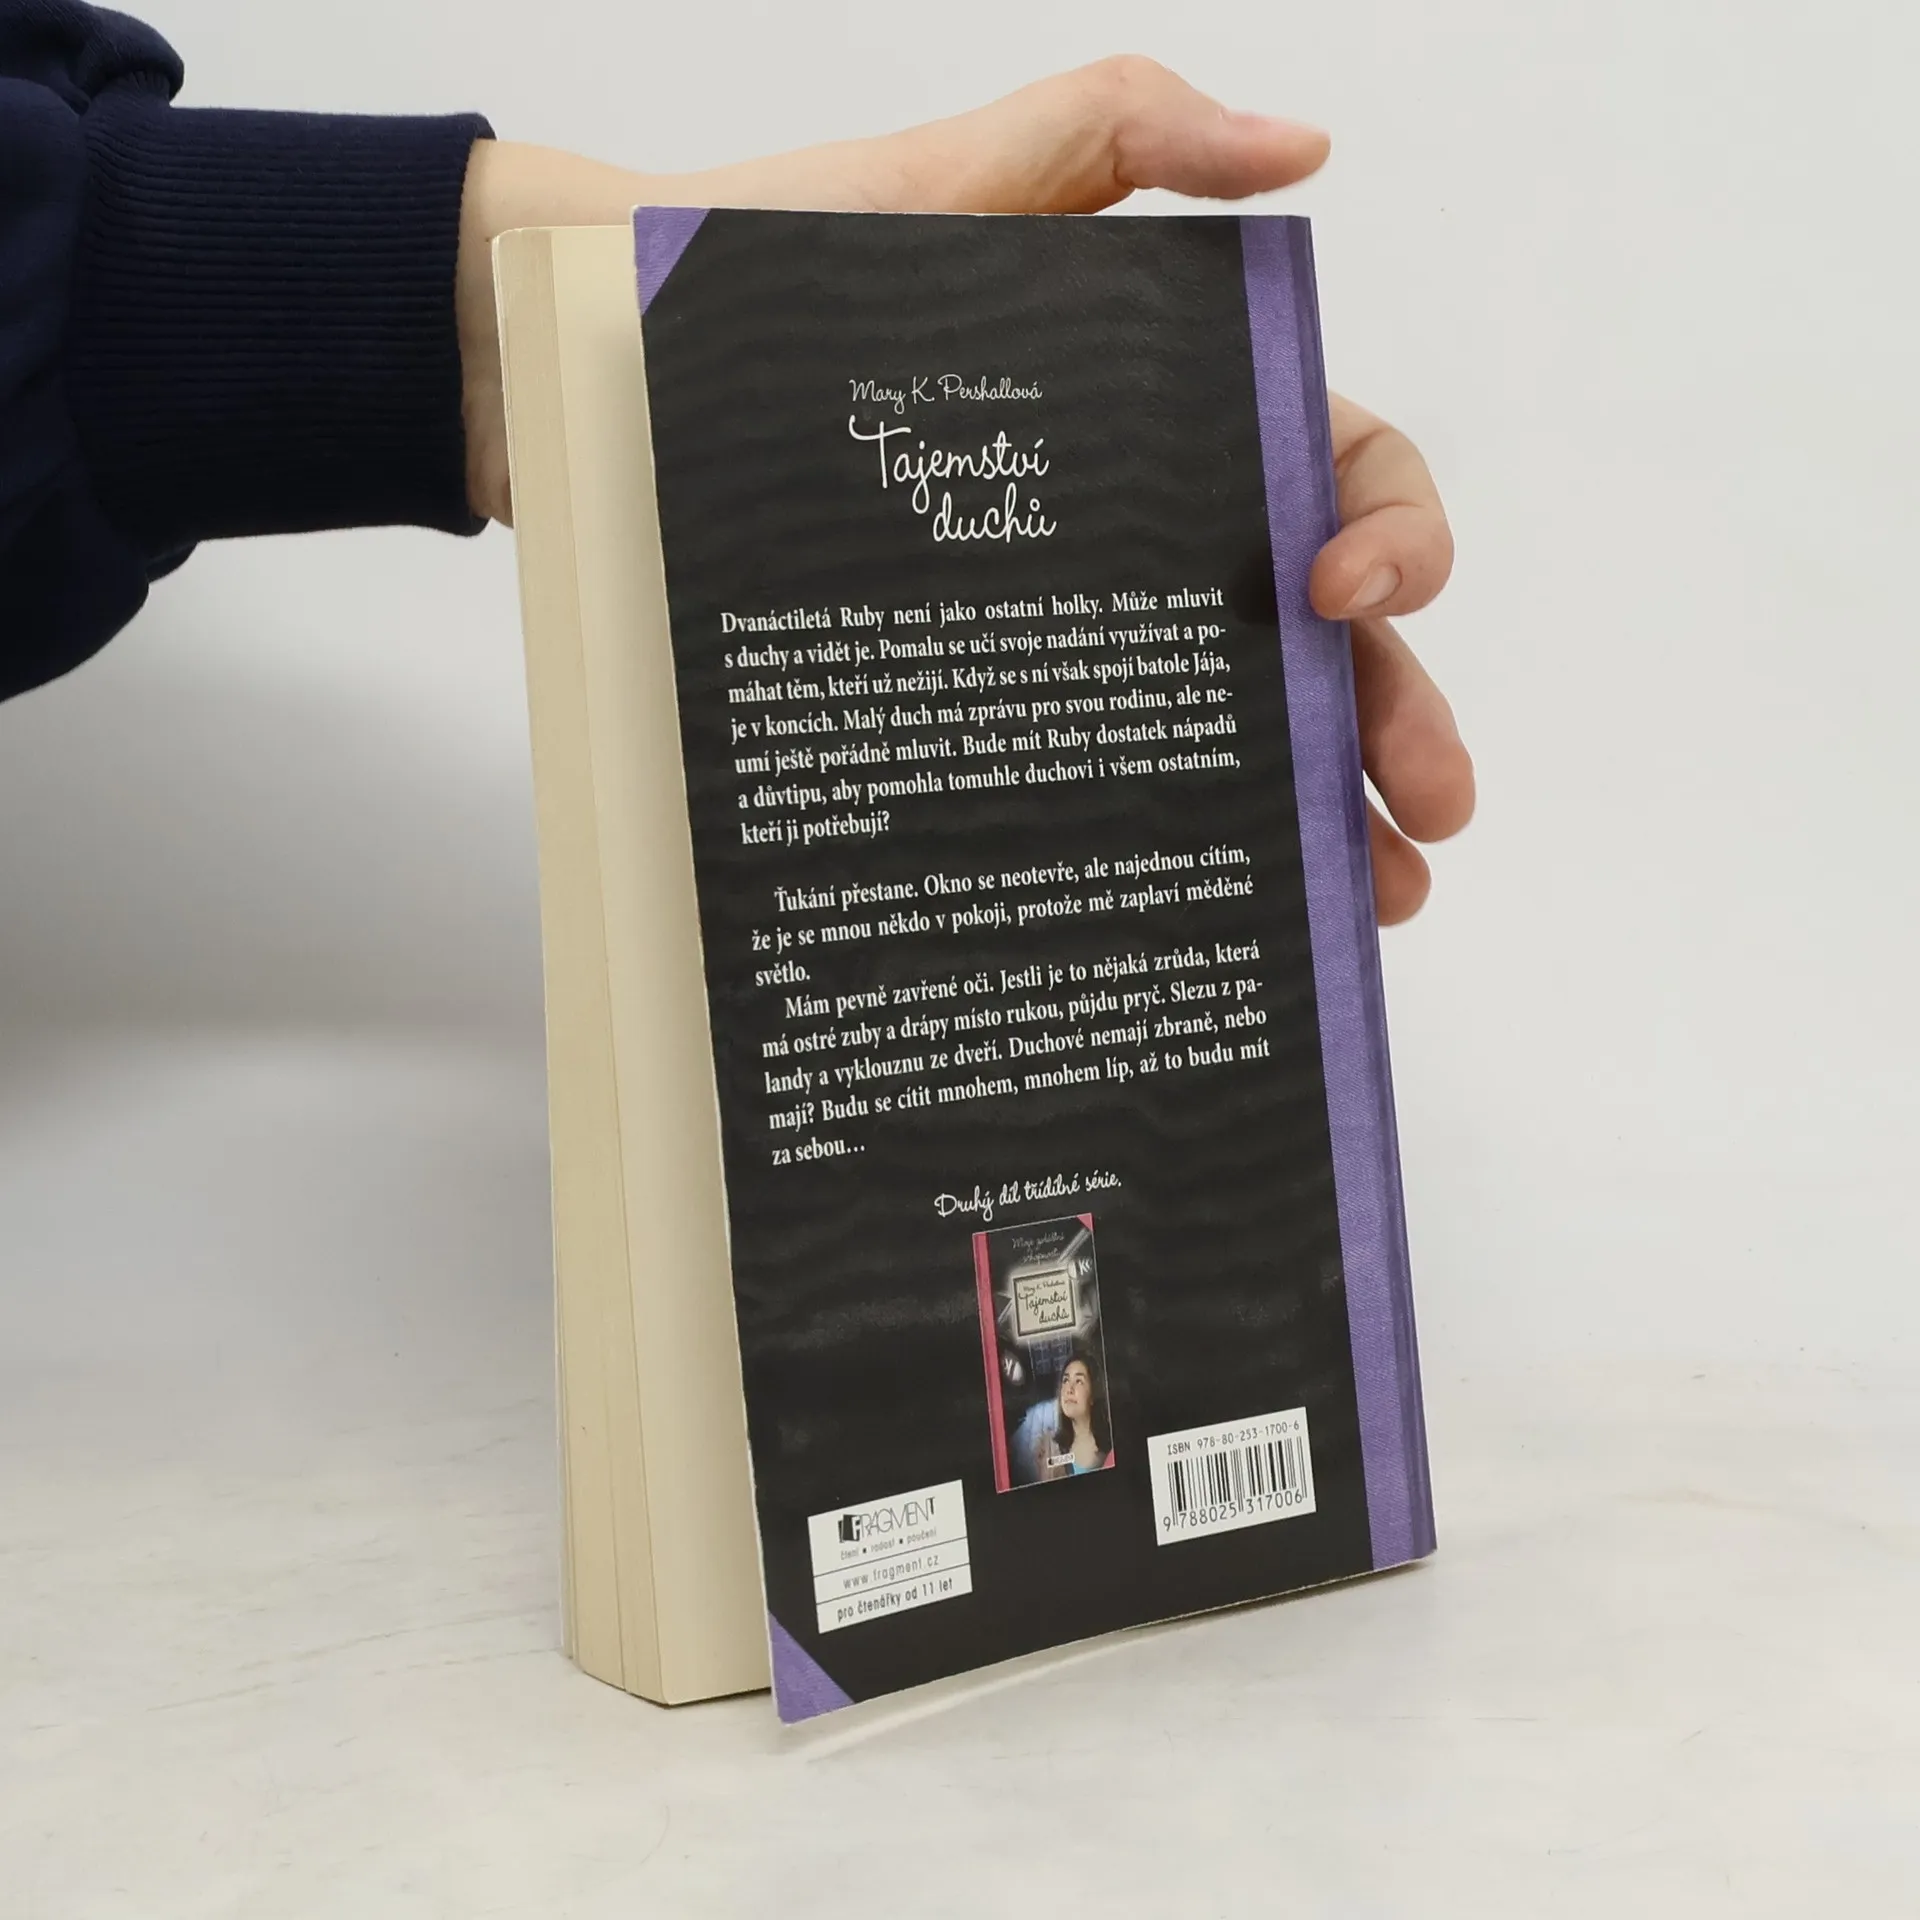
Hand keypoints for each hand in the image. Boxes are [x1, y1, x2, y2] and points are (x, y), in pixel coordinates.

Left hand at [456, 58, 1471, 921]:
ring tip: (1371, 898)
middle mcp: (1143, 536)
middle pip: (1311, 639)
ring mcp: (1070, 630)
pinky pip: (1105, 782)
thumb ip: (1125, 131)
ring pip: (1230, 733)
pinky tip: (1222, 909)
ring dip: (1322, 817)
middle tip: (1425, 813)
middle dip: (1390, 721)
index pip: (1335, 472)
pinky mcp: (990, 702)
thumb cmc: (780, 276)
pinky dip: (1182, 848)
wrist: (617, 384)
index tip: (1348, 596)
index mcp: (1172, 417)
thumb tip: (1304, 148)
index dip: (1389, 533)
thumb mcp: (963, 182)